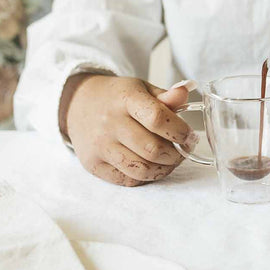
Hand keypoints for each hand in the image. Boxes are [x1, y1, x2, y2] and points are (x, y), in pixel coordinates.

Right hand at [60, 74, 195, 186]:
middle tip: (182, 151)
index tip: (190, 136)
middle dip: (176, 155)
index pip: (157, 118)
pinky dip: (145, 177)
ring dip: (163, 169)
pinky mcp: (93, 164)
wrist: (79, 104)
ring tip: (169, 161)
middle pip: (153, 149)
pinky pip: (128, 180)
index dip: (180, 131)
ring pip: (142, 169)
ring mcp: (100, 146)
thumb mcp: (141, 89)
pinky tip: (150, 166)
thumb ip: (165, 96)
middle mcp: (110, 123)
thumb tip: (184, 93)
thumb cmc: (117, 98)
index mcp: (125, 99)